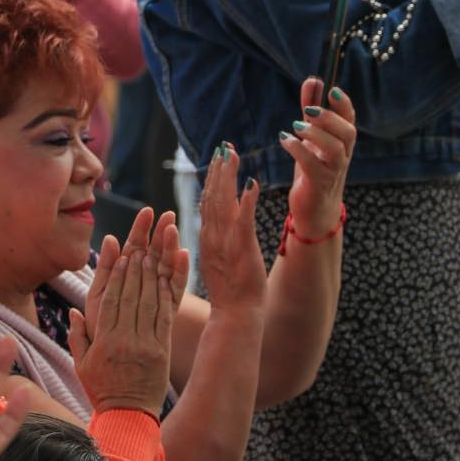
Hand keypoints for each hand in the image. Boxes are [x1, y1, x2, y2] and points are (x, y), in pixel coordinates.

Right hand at [68, 242, 174, 417]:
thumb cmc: (102, 390)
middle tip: (138, 248)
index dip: (116, 276)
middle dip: (134, 270)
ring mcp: (146, 345)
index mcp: (104, 342)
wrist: (128, 417)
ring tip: (152, 256)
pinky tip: (166, 281)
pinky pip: (164, 319)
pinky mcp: (162, 351)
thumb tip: (74, 311)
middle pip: (130, 297)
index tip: (120, 257)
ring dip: (151, 278)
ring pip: (148, 304)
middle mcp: (125, 340)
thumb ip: (77, 336)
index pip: (110, 301)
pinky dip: (165, 297)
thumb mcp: (81, 365)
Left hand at [85, 207, 188, 341]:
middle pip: (153, 255)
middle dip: (159, 235)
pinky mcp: (165, 316)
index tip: (148, 212)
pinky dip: (179, 273)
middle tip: (169, 214)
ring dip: (170, 248)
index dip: (140, 230)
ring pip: (165, 269)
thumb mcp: (97, 298)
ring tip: (175, 229)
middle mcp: (142, 288)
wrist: (113, 376)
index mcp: (123, 280)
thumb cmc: (99, 336)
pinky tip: (184, 255)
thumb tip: (108, 238)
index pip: (133, 248)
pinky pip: (175, 291)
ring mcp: (155, 301)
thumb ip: (105, 271)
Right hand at [197, 143, 265, 312]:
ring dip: (227, 177)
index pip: (207, 201)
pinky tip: (252, 183)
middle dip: (218, 169)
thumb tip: (225, 215)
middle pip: (212, 196)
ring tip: (232, 155)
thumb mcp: (221, 259)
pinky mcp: (242, 249)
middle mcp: (213, 236)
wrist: (235, 314)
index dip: (212, 177)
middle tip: (224, 145)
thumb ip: (219, 236)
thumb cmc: (231, 291)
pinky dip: (247, 201)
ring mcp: (226, 241)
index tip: (218, 156)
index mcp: (208, 237)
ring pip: (224, 202)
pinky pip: (244, 220)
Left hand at [279, 77, 355, 239]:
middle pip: (348, 133)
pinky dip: (298, 150)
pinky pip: (313, 165)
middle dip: (330, 118)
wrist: (314, 211)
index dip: (344, 104)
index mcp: (342, 143)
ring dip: (316, 134)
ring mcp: (333, 171)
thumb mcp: (312, 139)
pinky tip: (284, 140)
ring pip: (335, 149)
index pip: (350, 119)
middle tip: (308, 109)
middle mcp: (342, 156)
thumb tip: (312, 81)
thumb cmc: (314, 172)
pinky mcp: (319, 185)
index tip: (332, 90)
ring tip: (296, 126)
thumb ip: (310, 113)